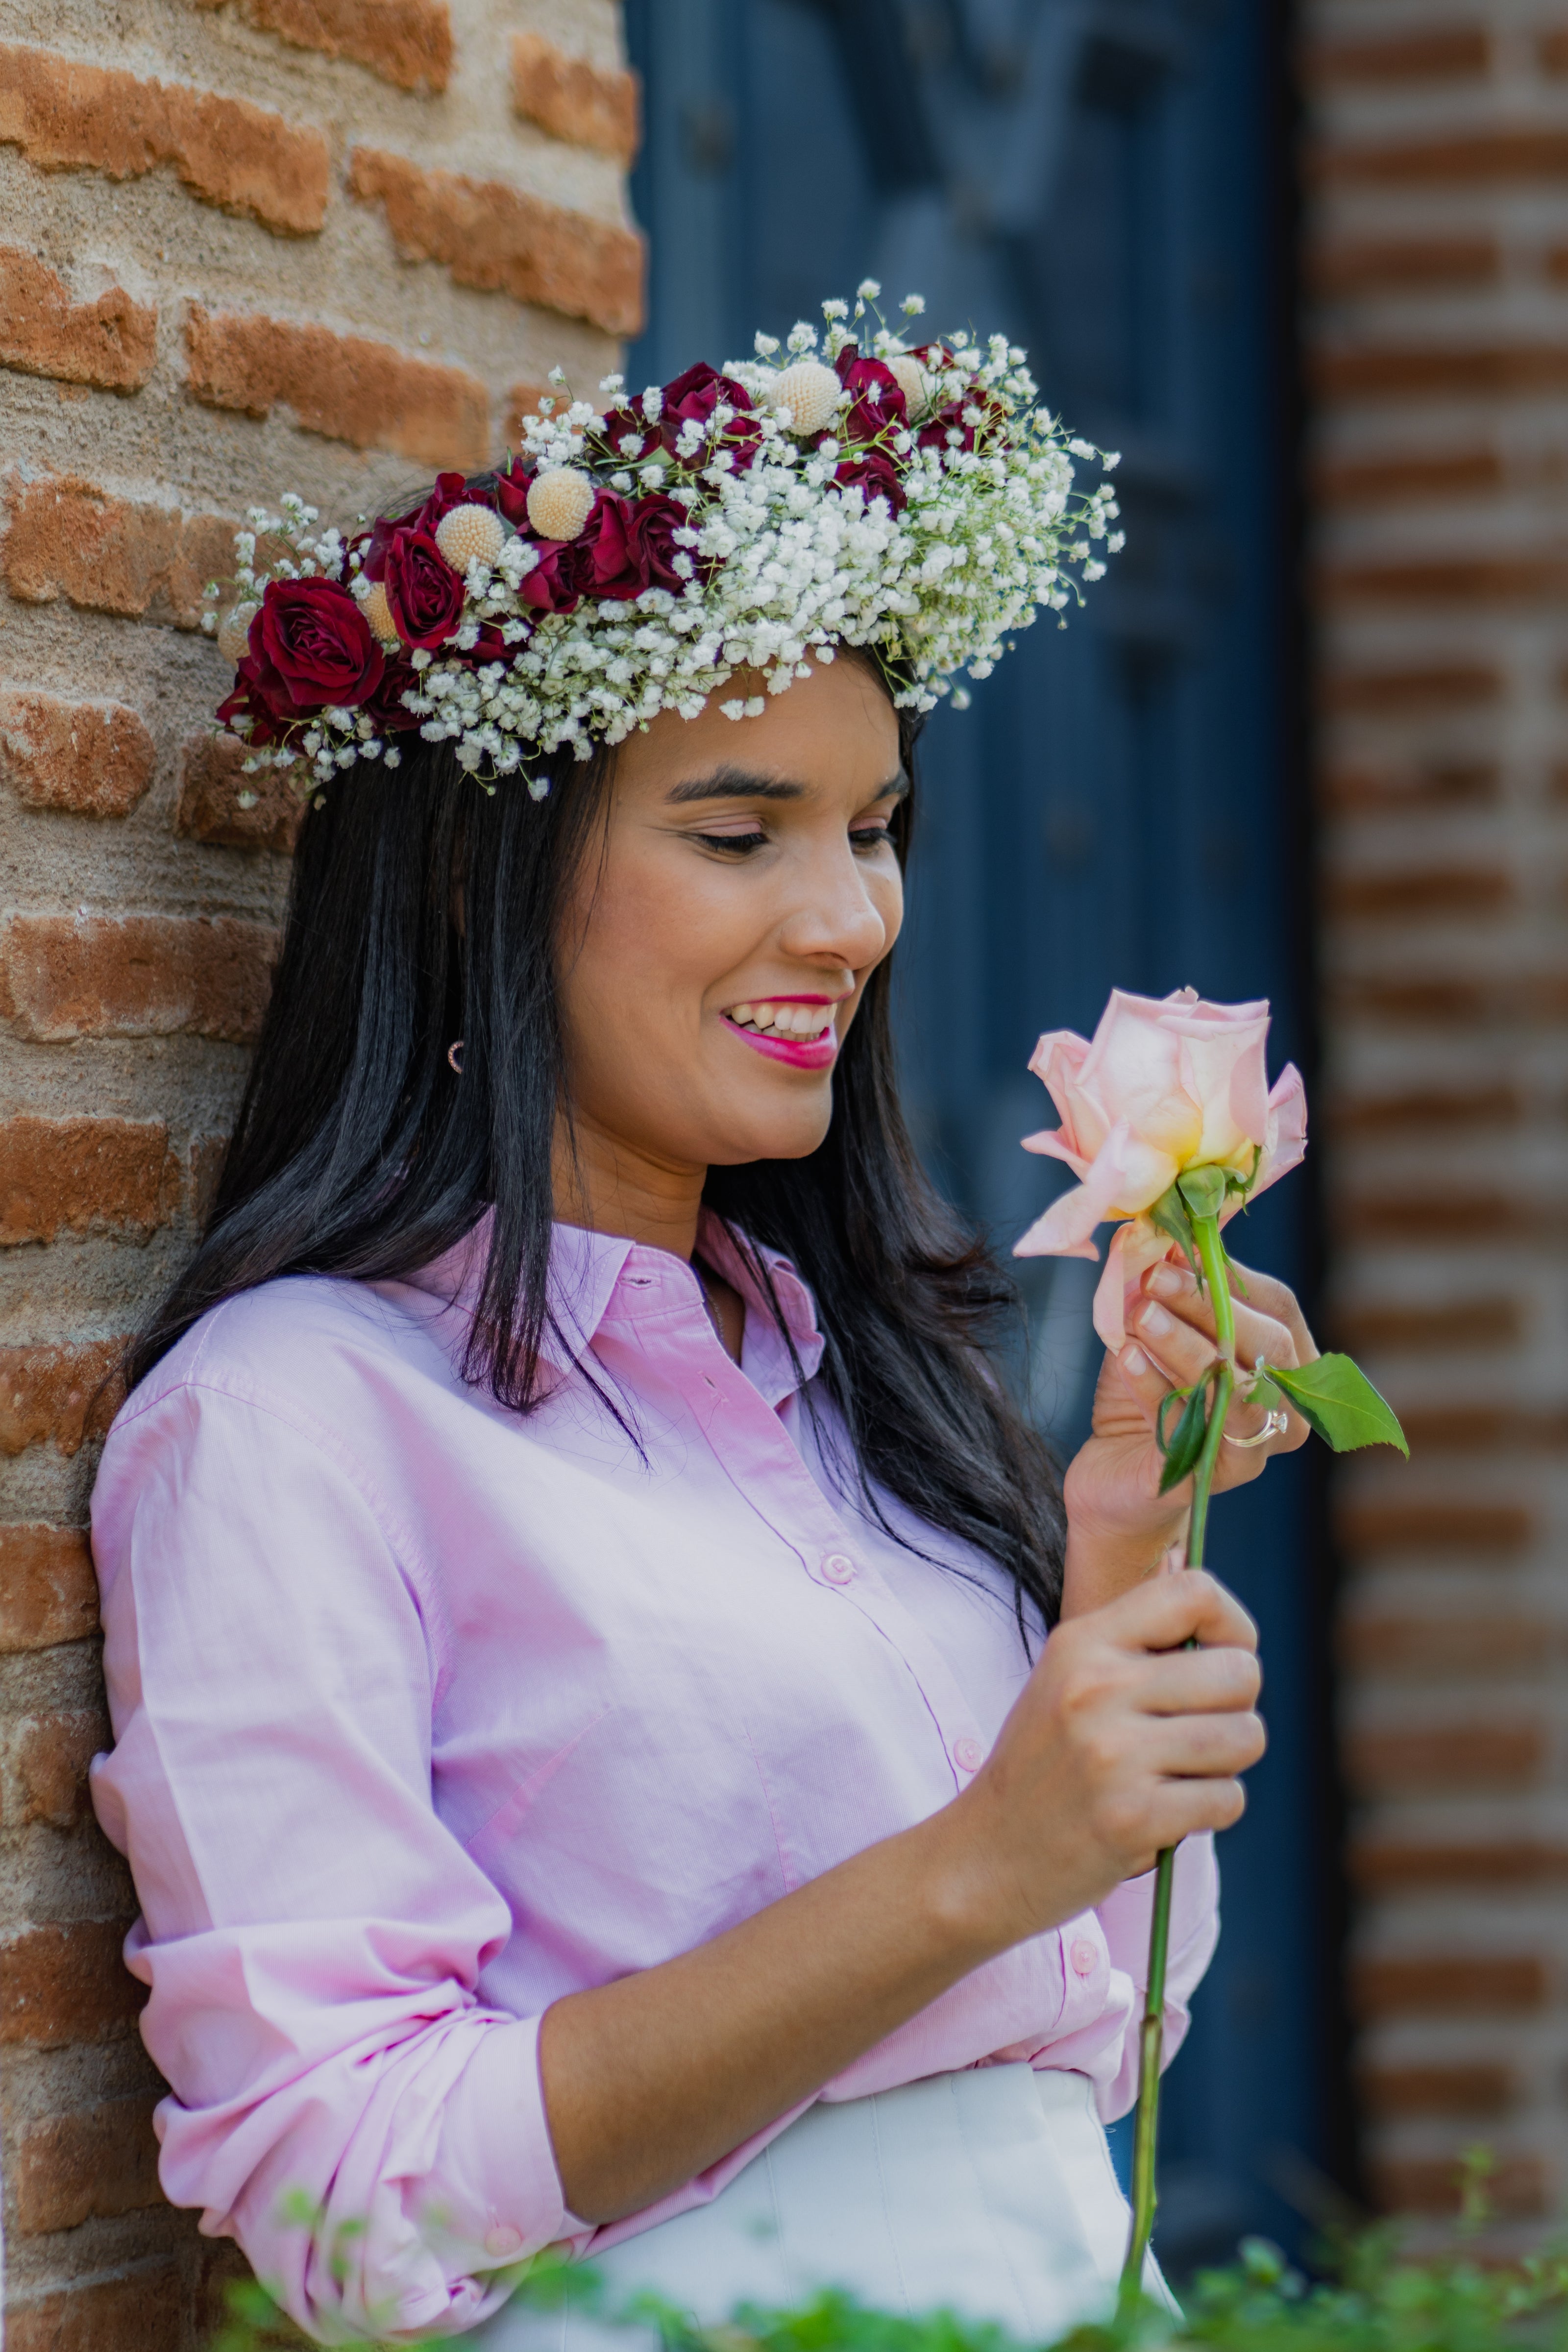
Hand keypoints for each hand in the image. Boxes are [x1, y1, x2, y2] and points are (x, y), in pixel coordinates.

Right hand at [941, 1570, 1263, 1945]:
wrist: (987, 1855)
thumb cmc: (1047, 1765)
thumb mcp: (1071, 1680)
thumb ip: (1141, 1650)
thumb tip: (1235, 1641)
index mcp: (1083, 1642)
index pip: (1194, 1591)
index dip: (1232, 1627)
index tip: (1220, 1661)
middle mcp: (1095, 1687)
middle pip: (1240, 1671)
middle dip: (1236, 1708)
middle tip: (1196, 1734)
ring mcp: (1112, 1753)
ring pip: (1245, 1737)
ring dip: (1227, 1764)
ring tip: (1178, 1775)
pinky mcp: (1131, 1817)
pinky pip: (1228, 1799)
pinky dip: (1212, 1811)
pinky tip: (1166, 1815)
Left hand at [1059, 1251, 1317, 1616]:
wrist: (1113, 1472)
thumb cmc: (1146, 1393)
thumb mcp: (1156, 1330)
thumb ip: (1168, 1290)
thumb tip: (1167, 1238)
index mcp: (1283, 1362)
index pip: (1278, 1308)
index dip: (1231, 1277)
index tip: (1178, 1249)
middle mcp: (1284, 1407)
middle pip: (1269, 1347)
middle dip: (1207, 1305)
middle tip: (1154, 1279)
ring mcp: (1255, 1447)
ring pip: (1237, 1389)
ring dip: (1186, 1346)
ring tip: (1141, 1316)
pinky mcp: (1213, 1479)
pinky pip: (1194, 1429)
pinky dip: (1157, 1390)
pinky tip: (1126, 1360)